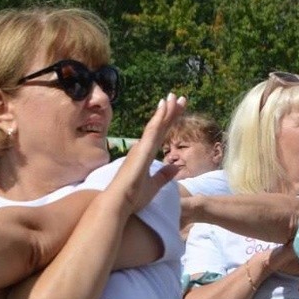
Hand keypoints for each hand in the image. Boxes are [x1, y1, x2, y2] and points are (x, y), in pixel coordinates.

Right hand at [107, 93, 185, 213]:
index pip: (161, 135)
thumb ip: (164, 175)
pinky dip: (159, 118)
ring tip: (175, 96)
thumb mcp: (154, 186)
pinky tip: (165, 107)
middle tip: (180, 97)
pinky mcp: (142, 150)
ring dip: (167, 110)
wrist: (118, 202)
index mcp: (145, 155)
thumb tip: (175, 167)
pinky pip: (153, 131)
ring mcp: (141, 148)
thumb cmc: (132, 197)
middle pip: (160, 127)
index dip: (169, 121)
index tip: (177, 109)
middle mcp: (143, 148)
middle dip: (171, 112)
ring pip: (157, 125)